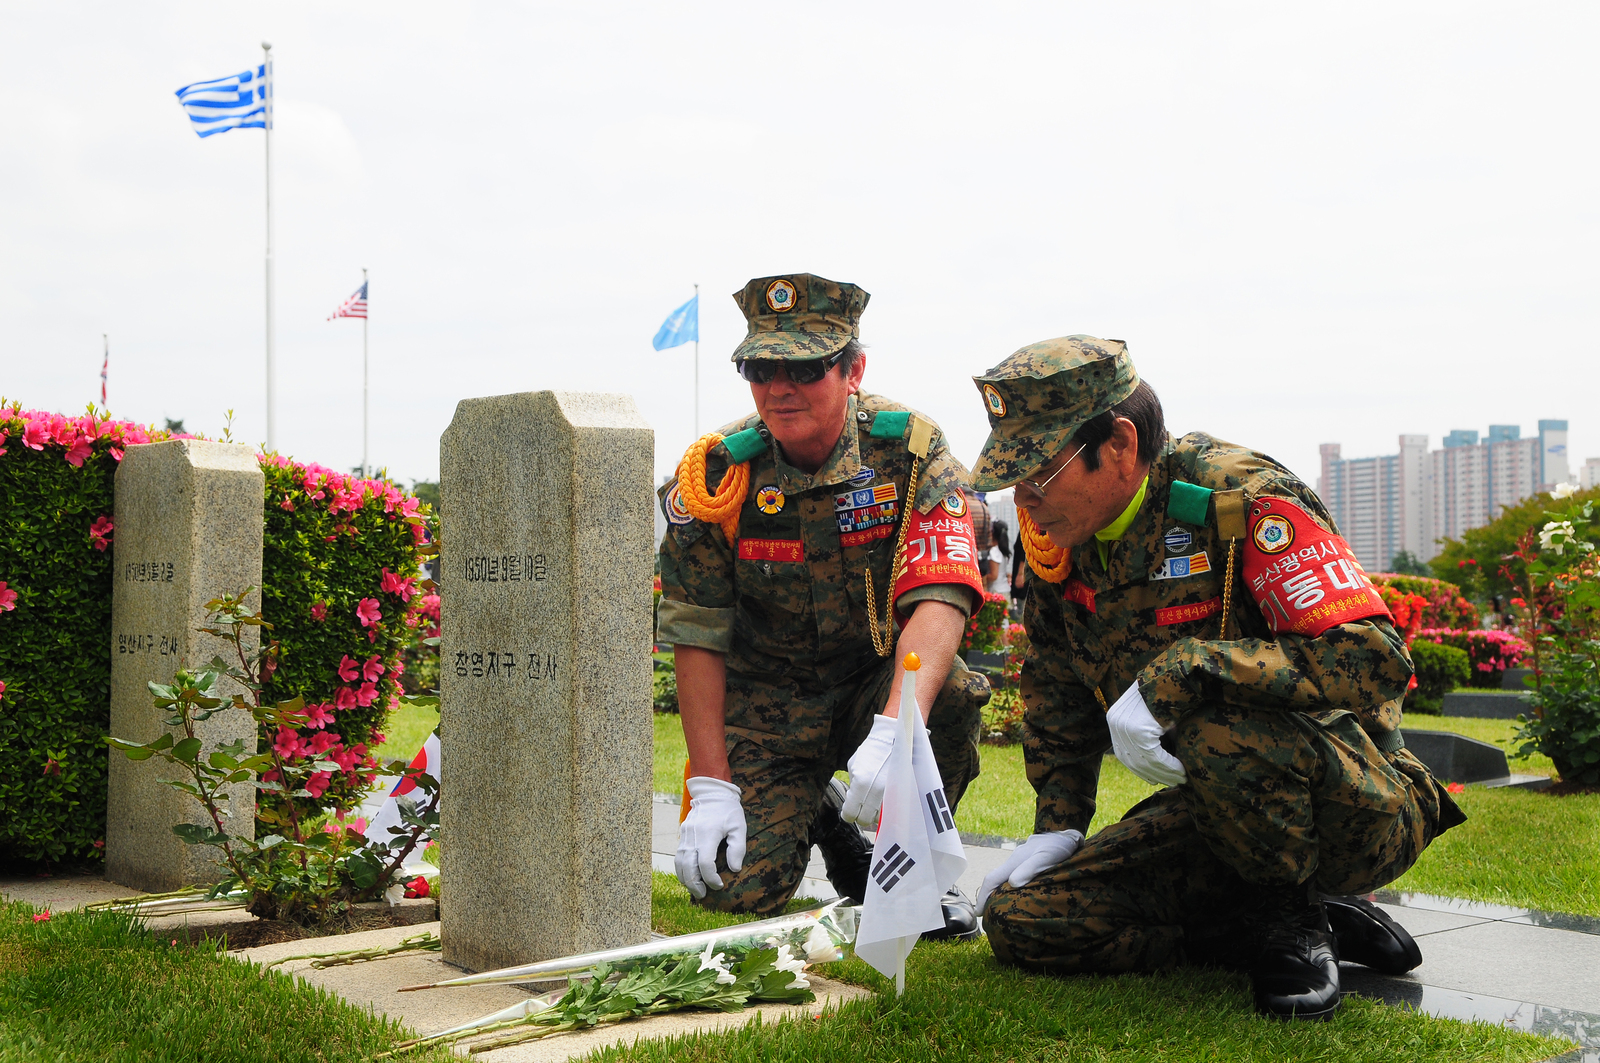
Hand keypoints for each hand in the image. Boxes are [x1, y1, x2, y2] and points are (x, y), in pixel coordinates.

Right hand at [675, 776, 745, 899]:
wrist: (712, 793)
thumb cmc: (728, 811)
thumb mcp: (739, 827)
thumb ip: (737, 848)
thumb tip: (734, 869)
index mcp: (708, 834)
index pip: (705, 863)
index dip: (711, 878)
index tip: (719, 885)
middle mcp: (693, 836)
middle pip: (688, 866)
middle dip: (694, 884)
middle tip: (703, 895)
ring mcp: (685, 836)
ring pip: (679, 863)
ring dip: (686, 879)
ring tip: (696, 890)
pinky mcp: (682, 836)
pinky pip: (678, 856)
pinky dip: (682, 870)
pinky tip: (689, 877)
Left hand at [841, 714, 898, 825]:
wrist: (896, 738)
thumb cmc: (873, 750)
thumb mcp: (854, 765)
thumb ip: (852, 785)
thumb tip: (852, 800)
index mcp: (861, 784)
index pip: (850, 813)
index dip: (848, 814)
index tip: (849, 811)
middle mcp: (877, 792)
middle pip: (865, 820)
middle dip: (861, 815)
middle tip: (861, 807)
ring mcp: (891, 795)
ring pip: (880, 819)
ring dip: (875, 814)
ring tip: (874, 803)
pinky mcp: (903, 794)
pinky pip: (892, 811)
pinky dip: (887, 810)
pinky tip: (884, 802)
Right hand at [976, 829, 1083, 911]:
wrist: (1068, 836)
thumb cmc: (1058, 848)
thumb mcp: (1045, 858)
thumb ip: (1029, 869)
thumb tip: (1012, 883)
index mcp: (1014, 862)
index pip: (992, 879)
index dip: (983, 896)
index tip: (977, 912)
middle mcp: (1014, 861)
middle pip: (994, 880)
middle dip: (986, 896)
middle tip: (984, 915)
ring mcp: (1020, 861)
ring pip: (1003, 878)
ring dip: (996, 893)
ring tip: (996, 909)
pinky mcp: (1027, 862)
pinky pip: (1012, 876)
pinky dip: (1007, 888)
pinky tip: (1013, 895)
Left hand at [1105, 682, 1186, 786]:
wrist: (1177, 675)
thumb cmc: (1169, 694)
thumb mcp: (1152, 716)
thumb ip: (1150, 738)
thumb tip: (1156, 765)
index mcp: (1114, 718)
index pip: (1123, 753)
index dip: (1139, 769)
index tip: (1154, 779)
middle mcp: (1116, 723)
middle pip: (1132, 760)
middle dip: (1154, 774)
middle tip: (1173, 782)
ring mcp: (1126, 727)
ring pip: (1145, 761)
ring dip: (1165, 774)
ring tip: (1181, 779)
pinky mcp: (1140, 730)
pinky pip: (1155, 757)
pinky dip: (1170, 767)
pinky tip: (1182, 771)